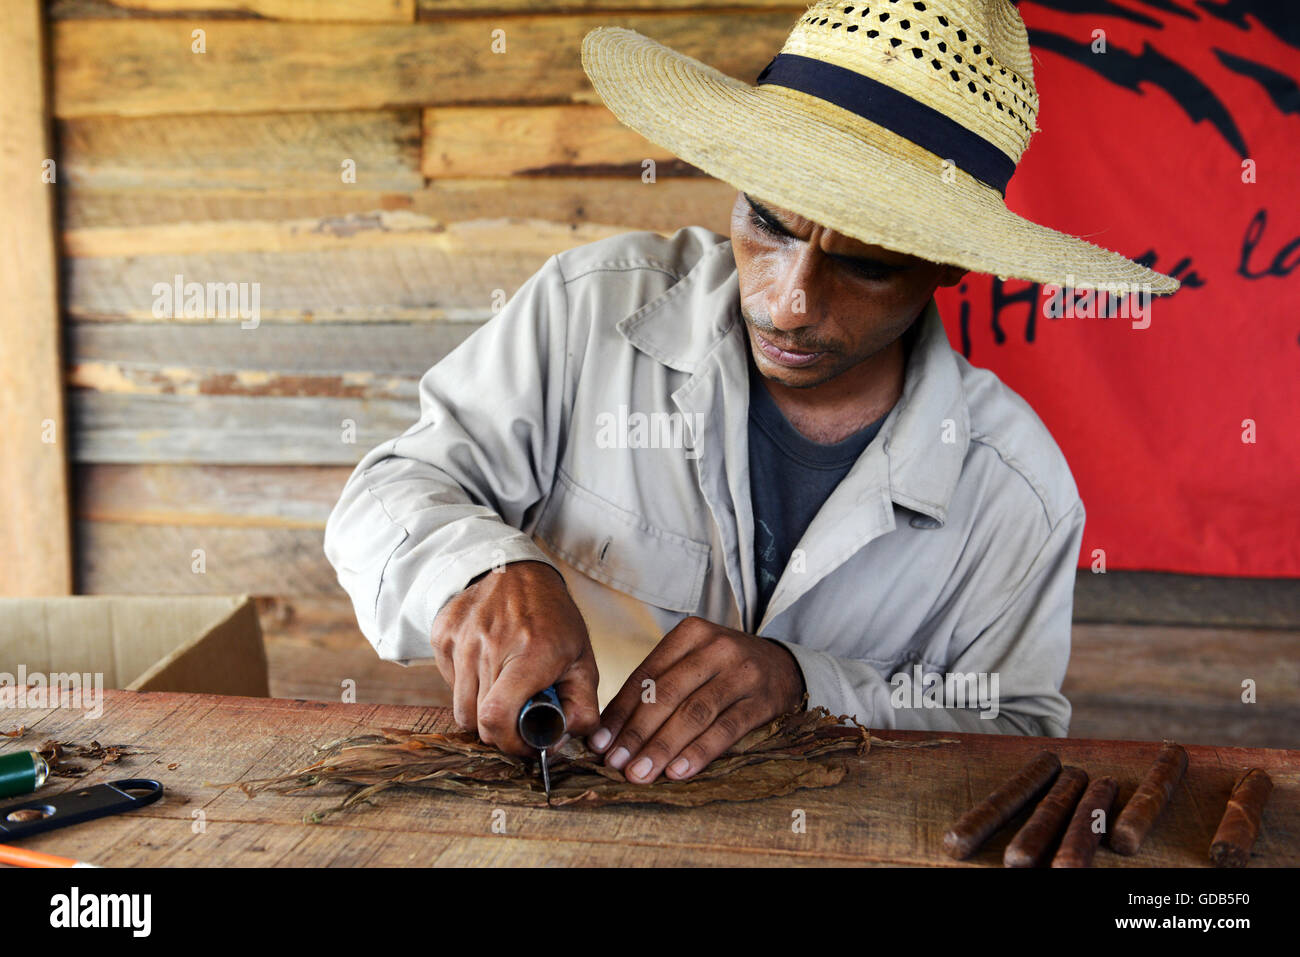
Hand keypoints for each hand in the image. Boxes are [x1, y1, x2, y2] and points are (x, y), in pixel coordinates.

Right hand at [430, 560, 599, 754]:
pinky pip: (448, 683)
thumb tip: (558, 744)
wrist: (516, 571)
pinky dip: (467, 687)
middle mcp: (489, 645)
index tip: (525, 743)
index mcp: (529, 653)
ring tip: (503, 691)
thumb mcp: (582, 660)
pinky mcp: (442, 635)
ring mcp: (461, 639)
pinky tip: (487, 668)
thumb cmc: (554, 620)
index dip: (508, 743)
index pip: (496, 717)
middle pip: (477, 720)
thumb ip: (582, 708)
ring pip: (460, 708)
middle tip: (518, 716)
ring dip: (481, 712)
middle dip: (500, 730)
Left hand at [589, 616, 804, 783]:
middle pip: (667, 694)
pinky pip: (726, 729)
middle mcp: (717, 647)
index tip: (600, 743)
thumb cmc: (724, 669)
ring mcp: (742, 673)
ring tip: (640, 773)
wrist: (784, 668)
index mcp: (690, 634)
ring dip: (663, 747)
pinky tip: (679, 771)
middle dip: (637, 733)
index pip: (646, 676)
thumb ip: (656, 687)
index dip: (620, 712)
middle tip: (615, 764)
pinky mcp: (762, 700)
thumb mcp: (692, 662)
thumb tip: (609, 730)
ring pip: (694, 713)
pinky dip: (700, 752)